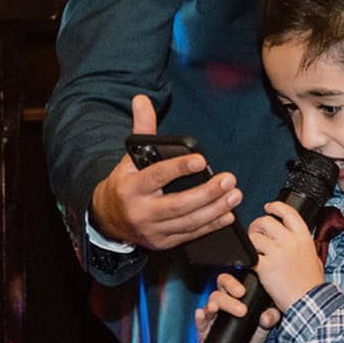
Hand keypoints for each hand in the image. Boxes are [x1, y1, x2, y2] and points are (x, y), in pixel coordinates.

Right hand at [89, 94, 242, 248]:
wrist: (109, 218)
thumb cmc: (126, 183)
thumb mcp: (129, 157)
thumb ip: (142, 129)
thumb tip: (142, 99)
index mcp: (131, 188)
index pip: (156, 176)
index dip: (178, 168)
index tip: (200, 160)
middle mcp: (141, 211)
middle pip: (177, 205)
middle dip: (206, 193)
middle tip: (229, 180)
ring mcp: (153, 230)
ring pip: (188, 222)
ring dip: (215, 210)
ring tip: (234, 195)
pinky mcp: (163, 243)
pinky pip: (190, 235)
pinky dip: (211, 226)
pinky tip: (227, 215)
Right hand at [196, 271, 280, 342]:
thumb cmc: (255, 333)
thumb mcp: (267, 323)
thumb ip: (271, 316)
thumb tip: (266, 317)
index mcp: (236, 297)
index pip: (229, 282)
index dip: (232, 284)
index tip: (241, 292)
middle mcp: (224, 304)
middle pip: (219, 292)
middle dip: (227, 299)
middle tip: (240, 310)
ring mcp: (214, 317)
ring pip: (209, 305)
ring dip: (213, 305)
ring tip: (216, 309)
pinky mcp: (206, 331)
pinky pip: (200, 322)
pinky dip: (199, 318)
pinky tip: (201, 314)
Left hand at [245, 202, 326, 309]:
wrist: (309, 301)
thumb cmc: (312, 283)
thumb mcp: (314, 257)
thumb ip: (303, 245)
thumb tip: (297, 238)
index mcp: (303, 237)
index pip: (288, 212)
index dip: (276, 207)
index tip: (268, 207)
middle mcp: (290, 241)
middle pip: (266, 221)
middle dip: (257, 226)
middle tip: (256, 234)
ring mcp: (277, 253)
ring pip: (254, 237)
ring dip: (250, 242)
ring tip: (254, 251)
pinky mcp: (265, 266)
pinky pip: (250, 255)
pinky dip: (247, 259)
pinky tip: (252, 264)